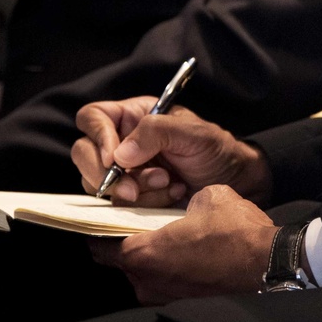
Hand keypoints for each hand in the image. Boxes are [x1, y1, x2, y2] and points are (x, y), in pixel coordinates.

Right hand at [73, 97, 272, 207]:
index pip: (93, 117)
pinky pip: (117, 205)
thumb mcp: (194, 133)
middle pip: (84, 153)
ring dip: (133, 190)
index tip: (115, 157)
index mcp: (134, 116)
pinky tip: (170, 196)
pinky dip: (142, 204)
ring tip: (168, 184)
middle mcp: (123, 142)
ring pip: (99, 184)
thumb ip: (158, 132)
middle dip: (107, 174)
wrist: (237, 186)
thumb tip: (119, 154)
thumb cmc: (218, 151)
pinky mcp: (132, 198)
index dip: (97, 136)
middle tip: (134, 187)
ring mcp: (124, 172)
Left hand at [89, 185, 277, 303]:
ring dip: (145, 252)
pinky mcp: (183, 299)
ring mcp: (165, 294)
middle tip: (135, 216)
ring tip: (162, 230)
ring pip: (140, 270)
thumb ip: (177, 202)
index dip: (100, 226)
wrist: (269, 260)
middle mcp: (148, 281)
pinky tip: (181, 245)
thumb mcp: (204, 196)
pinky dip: (164, 263)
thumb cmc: (235, 229)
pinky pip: (160, 278)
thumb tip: (178, 207)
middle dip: (122, 238)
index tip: (106, 213)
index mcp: (144, 255)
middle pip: (118, 259)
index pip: (100, 244)